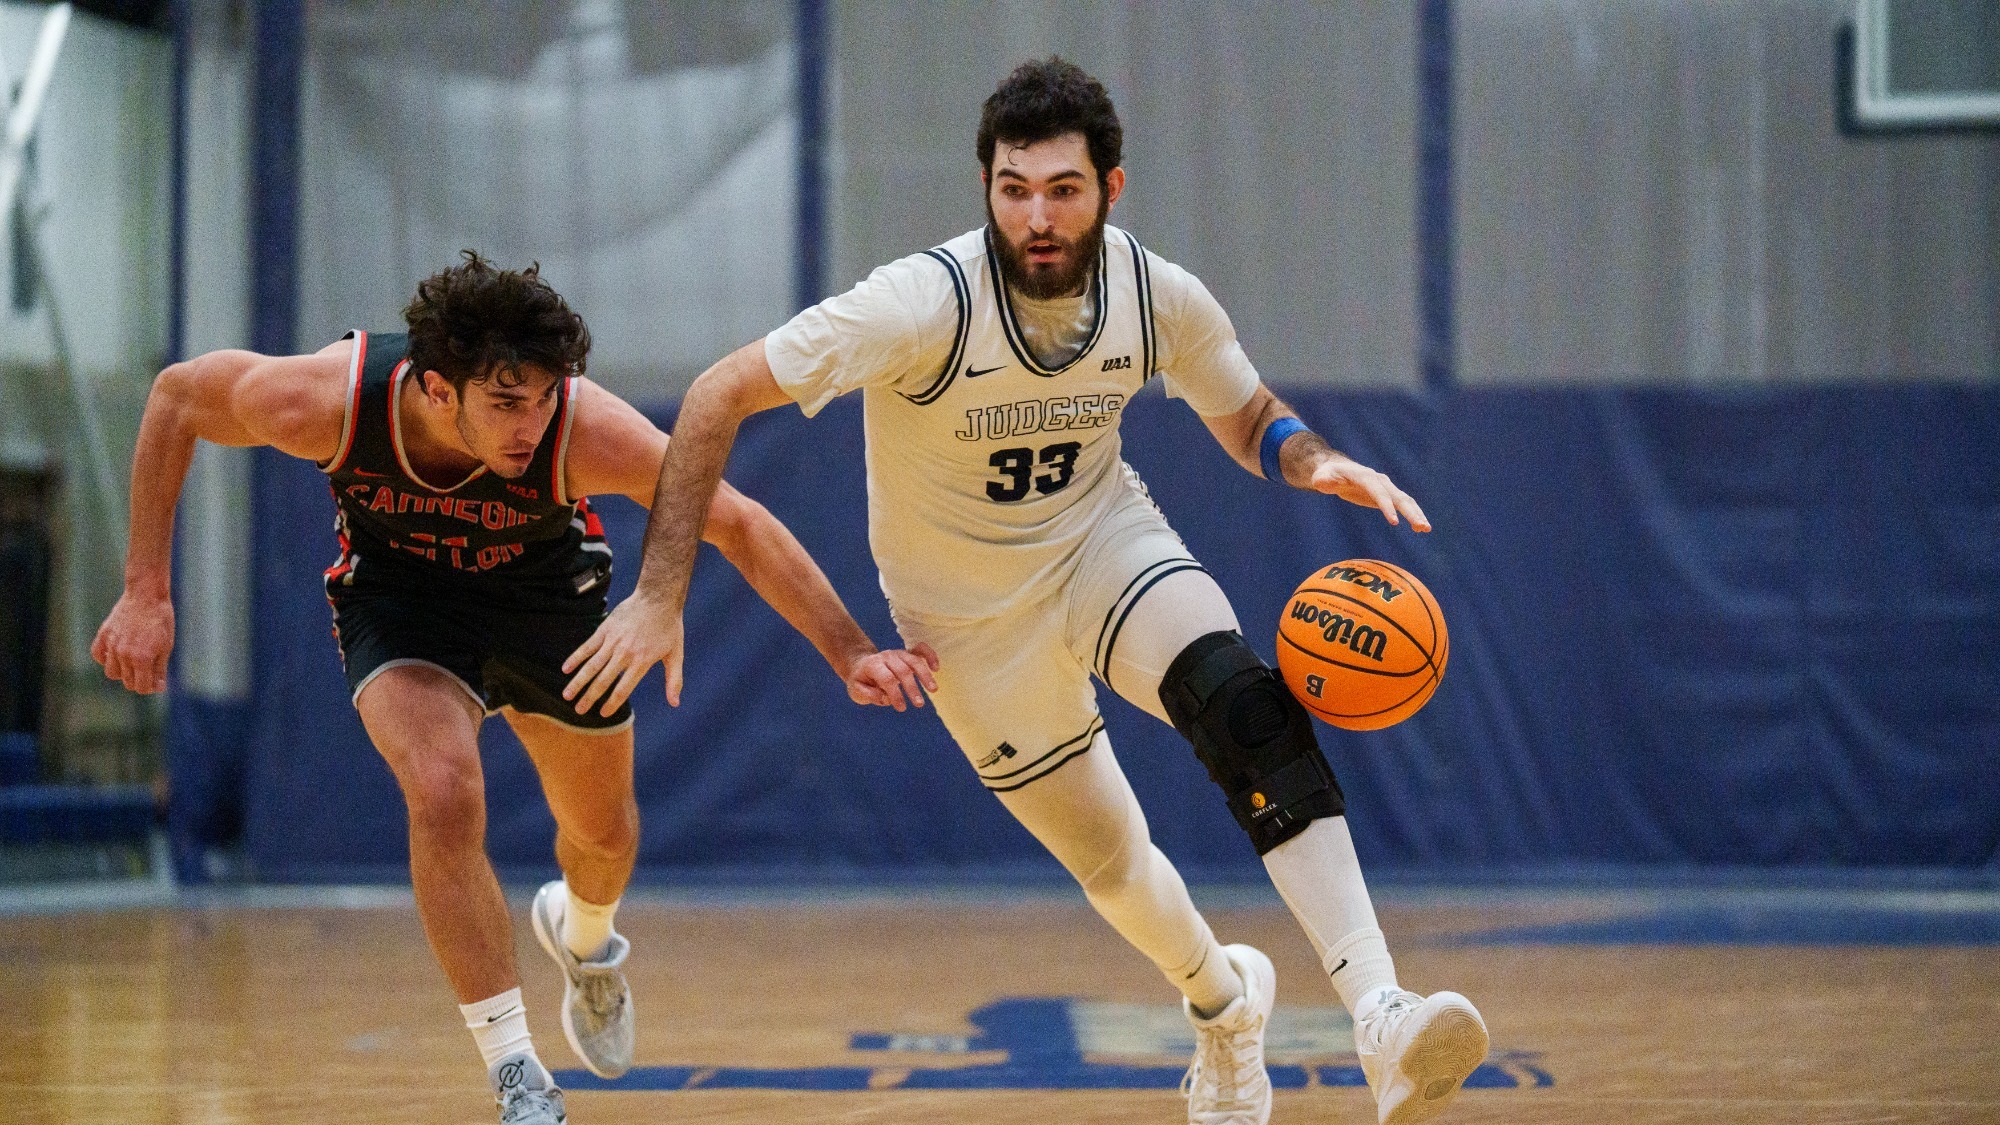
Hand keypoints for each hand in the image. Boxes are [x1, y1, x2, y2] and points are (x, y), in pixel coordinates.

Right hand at [92, 591, 174, 694]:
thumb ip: (160, 669)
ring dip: (122, 672)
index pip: (141, 687)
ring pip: (111, 672)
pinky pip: (97, 656)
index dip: (150, 687)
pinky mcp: (103, 635)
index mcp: (141, 659)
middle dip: (139, 680)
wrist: (146, 596)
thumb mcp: (166, 646)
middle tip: (148, 669)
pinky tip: (117, 654)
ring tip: (134, 662)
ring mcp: (111, 645)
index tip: (155, 682)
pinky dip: (105, 659)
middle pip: (127, 682)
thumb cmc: (161, 621)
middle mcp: (123, 654)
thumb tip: (158, 688)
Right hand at [563, 593, 684, 715]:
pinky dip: (575, 658)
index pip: (623, 688)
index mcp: (642, 662)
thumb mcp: (676, 654)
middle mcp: (624, 653)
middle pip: (603, 680)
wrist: (658, 597)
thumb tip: (675, 703)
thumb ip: (674, 680)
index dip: (612, 703)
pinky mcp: (605, 629)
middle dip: (589, 697)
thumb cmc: (669, 628)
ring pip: (591, 665)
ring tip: (567, 696)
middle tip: (579, 711)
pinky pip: (587, 647)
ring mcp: (612, 641)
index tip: (603, 714)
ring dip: (578, 682)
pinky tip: (566, 670)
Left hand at [843, 643, 939, 711]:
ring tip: (934, 690)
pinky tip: (936, 668)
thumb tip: (886, 699)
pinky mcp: (907, 654)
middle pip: (902, 670)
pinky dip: (930, 655)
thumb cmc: (861, 681)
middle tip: (919, 704)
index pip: (887, 679)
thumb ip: (869, 695)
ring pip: (914, 661)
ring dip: (925, 676)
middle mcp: (887, 656)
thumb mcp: (856, 691)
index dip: (895, 694)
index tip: (901, 708)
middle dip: (912, 688)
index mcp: (872, 665)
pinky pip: (921, 650)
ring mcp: (898, 654)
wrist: (861, 666)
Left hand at [1307, 456, 1431, 530]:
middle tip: (1421, 527)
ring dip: (1416, 514)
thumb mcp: (1321, 478)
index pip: (1378, 492)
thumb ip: (1323, 481)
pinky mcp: (1387, 494)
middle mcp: (1379, 480)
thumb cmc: (1326, 475)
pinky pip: (1402, 504)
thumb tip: (1323, 483)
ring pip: (1404, 500)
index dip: (1386, 507)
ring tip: (1425, 529)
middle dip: (1410, 512)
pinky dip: (1412, 515)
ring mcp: (1385, 486)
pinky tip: (1419, 529)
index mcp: (1364, 476)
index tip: (1395, 523)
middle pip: (1397, 496)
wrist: (1336, 469)